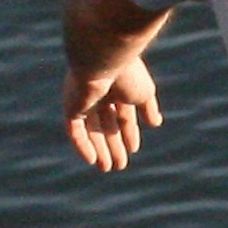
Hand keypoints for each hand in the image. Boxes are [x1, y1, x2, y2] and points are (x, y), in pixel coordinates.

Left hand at [64, 52, 160, 169]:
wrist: (105, 59)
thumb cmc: (127, 73)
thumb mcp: (144, 92)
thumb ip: (148, 107)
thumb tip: (155, 123)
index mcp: (117, 89)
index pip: (122, 115)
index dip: (128, 133)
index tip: (133, 150)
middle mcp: (99, 95)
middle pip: (106, 126)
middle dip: (113, 146)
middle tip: (120, 166)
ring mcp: (83, 101)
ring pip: (91, 131)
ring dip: (99, 150)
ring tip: (107, 168)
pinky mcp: (71, 106)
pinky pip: (74, 130)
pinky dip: (82, 145)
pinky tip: (91, 160)